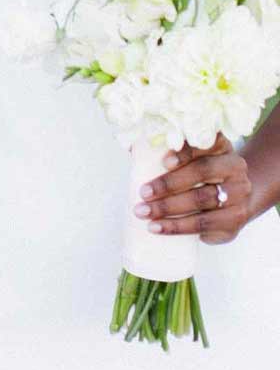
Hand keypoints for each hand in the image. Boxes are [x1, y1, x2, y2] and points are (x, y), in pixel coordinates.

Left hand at [136, 137, 255, 243]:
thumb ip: (163, 152)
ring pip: (202, 199)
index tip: (163, 161)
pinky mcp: (234, 221)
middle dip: (169, 183)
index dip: (186, 152)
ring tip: (141, 211)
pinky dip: (176, 226)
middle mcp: (236, 170)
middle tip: (143, 192)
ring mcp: (239, 196)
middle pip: (203, 172)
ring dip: (168, 207)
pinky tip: (156, 227)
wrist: (232, 202)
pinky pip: (203, 224)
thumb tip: (130, 146)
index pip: (207, 143)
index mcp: (222, 148)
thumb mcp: (188, 160)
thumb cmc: (198, 176)